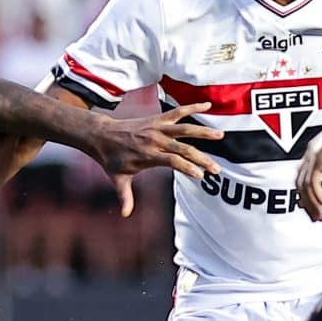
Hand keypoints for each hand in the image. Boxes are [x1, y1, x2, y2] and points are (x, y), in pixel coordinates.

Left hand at [85, 102, 222, 217]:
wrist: (101, 135)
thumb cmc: (111, 159)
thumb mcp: (118, 179)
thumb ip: (125, 196)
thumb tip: (125, 215)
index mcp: (148, 155)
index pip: (172, 161)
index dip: (187, 168)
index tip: (200, 176)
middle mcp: (155, 140)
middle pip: (183, 148)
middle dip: (201, 159)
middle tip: (216, 169)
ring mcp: (157, 128)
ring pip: (184, 128)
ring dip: (203, 131)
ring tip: (220, 135)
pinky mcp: (158, 119)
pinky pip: (178, 111)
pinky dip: (193, 107)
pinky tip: (207, 105)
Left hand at [295, 111, 321, 221]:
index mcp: (316, 151)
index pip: (303, 177)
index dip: (307, 195)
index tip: (315, 208)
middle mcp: (311, 153)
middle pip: (300, 185)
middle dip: (307, 204)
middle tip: (316, 218)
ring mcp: (313, 155)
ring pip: (305, 187)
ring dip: (312, 204)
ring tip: (321, 217)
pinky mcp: (320, 157)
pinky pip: (313, 182)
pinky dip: (318, 196)